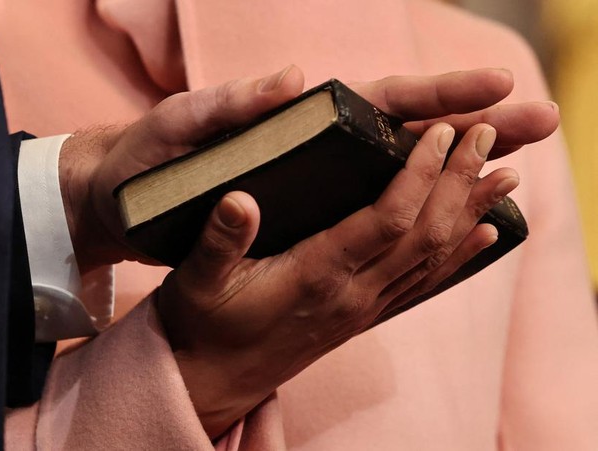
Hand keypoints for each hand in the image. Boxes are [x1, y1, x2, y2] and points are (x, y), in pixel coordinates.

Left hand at [58, 66, 557, 272]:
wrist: (118, 200)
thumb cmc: (145, 156)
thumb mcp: (180, 125)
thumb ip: (229, 104)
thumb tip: (293, 78)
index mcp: (294, 118)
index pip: (377, 100)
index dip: (436, 94)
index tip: (495, 89)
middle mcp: (313, 148)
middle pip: (406, 133)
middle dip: (473, 129)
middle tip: (541, 124)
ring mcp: (310, 183)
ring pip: (396, 176)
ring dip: (457, 173)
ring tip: (516, 176)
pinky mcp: (298, 216)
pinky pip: (365, 215)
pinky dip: (407, 215)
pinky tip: (442, 225)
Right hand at [158, 122, 518, 437]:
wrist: (213, 382)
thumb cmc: (202, 326)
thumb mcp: (195, 280)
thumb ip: (219, 240)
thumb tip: (239, 197)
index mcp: (313, 276)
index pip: (385, 221)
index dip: (418, 175)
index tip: (440, 133)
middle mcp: (350, 295)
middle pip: (424, 234)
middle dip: (459, 182)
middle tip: (487, 135)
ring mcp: (361, 309)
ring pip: (432, 259)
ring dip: (470, 215)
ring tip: (505, 176)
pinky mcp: (361, 316)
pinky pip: (422, 285)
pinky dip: (458, 257)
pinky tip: (482, 235)